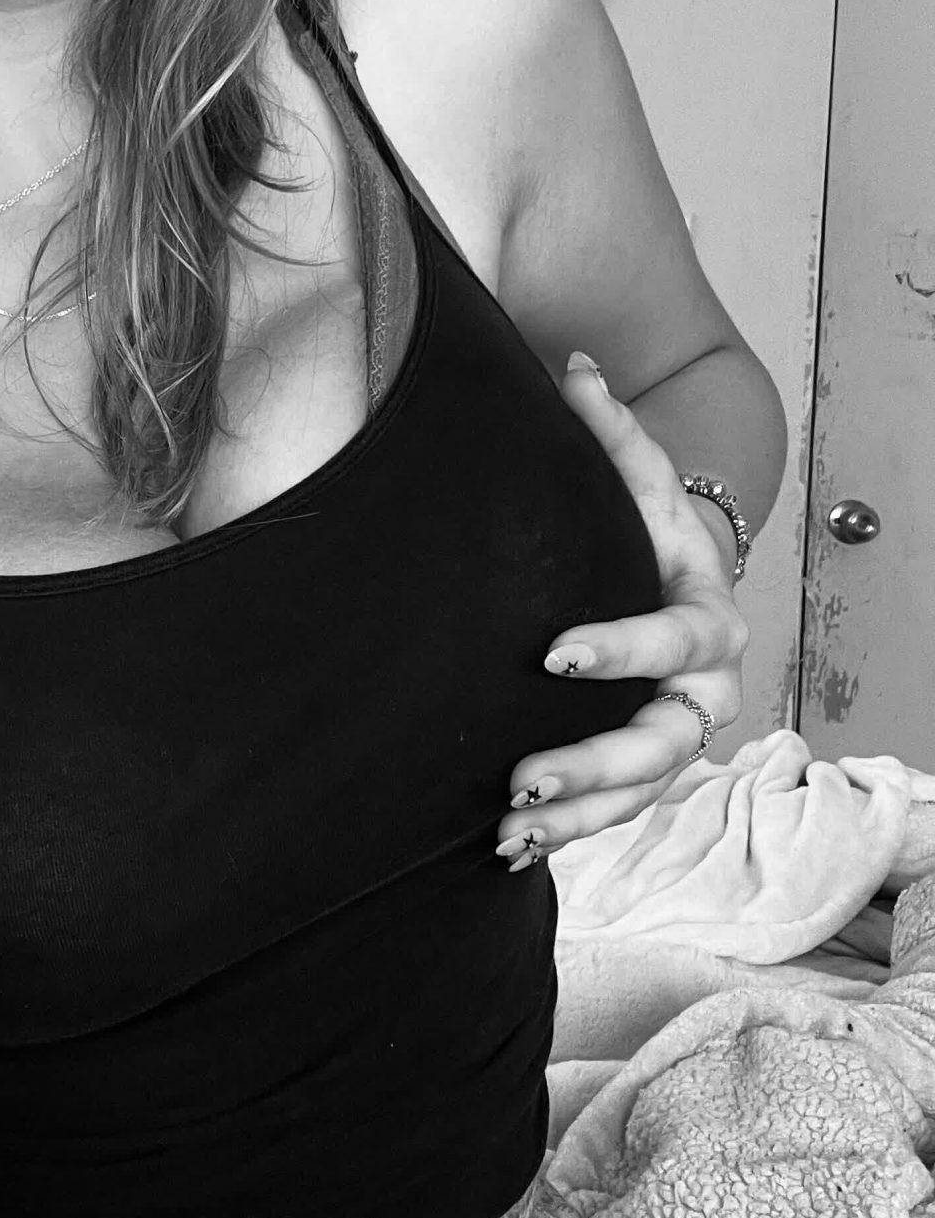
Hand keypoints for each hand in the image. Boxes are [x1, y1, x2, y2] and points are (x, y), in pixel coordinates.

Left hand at [494, 353, 748, 870]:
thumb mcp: (636, 480)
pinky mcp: (644, 768)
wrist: (676, 579)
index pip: (673, 638)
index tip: (553, 656)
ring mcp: (676, 735)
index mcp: (709, 617)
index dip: (621, 648)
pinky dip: (568, 833)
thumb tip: (574, 366)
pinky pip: (616, 812)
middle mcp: (705, 689)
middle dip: (593, 764)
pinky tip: (509, 851)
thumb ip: (608, 429)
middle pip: (661, 741)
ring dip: (577, 817)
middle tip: (522, 777)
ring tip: (508, 830)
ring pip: (639, 791)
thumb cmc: (648, 530)